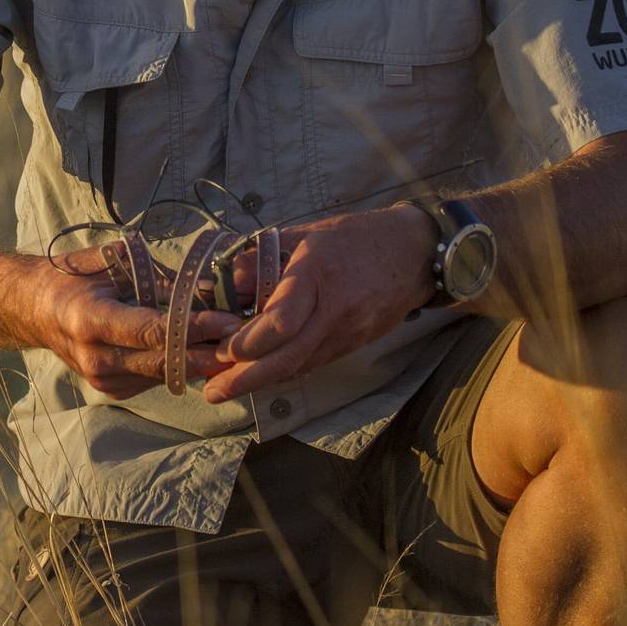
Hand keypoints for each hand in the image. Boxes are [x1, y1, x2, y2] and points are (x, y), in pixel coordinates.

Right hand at [29, 252, 244, 399]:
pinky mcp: (112, 391)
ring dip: (200, 360)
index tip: (229, 321)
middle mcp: (95, 357)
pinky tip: (204, 350)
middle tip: (247, 338)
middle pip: (164, 361)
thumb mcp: (109, 263)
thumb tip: (208, 286)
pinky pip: (155, 379)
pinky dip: (180, 365)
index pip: (151, 330)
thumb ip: (156, 277)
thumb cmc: (72, 276)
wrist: (34, 310)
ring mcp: (102, 380)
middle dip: (209, 351)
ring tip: (235, 341)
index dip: (193, 328)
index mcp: (90, 320)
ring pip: (165, 374)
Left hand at [203, 205, 436, 404]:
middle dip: (247, 379)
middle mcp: (335, 310)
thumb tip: (226, 279)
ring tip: (227, 389)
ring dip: (262, 381)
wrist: (413, 253)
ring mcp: (349, 332)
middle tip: (213, 391)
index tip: (223, 349)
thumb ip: (263, 256)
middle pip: (288, 356)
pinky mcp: (355, 344)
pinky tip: (263, 376)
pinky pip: (315, 363)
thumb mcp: (306, 233)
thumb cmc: (356, 237)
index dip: (249, 341)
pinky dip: (287, 371)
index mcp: (318, 274)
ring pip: (301, 366)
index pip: (281, 321)